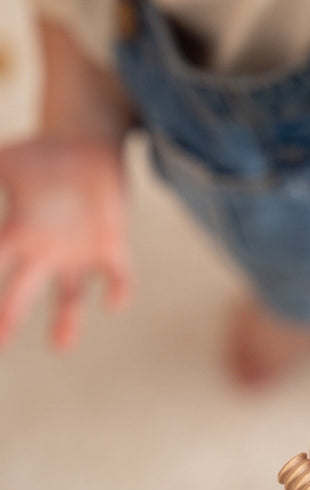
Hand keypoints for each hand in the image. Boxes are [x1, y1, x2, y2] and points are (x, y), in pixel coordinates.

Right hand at [0, 135, 130, 349]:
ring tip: (60, 345)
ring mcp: (78, 252)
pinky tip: (113, 302)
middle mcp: (44, 252)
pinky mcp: (111, 244)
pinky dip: (118, 288)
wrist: (86, 144)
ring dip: (67, 319)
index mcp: (16, 234)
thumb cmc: (40, 155)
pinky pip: (118, 274)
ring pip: (70, 296)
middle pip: (23, 292)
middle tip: (0, 343)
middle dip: (10, 316)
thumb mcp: (4, 161)